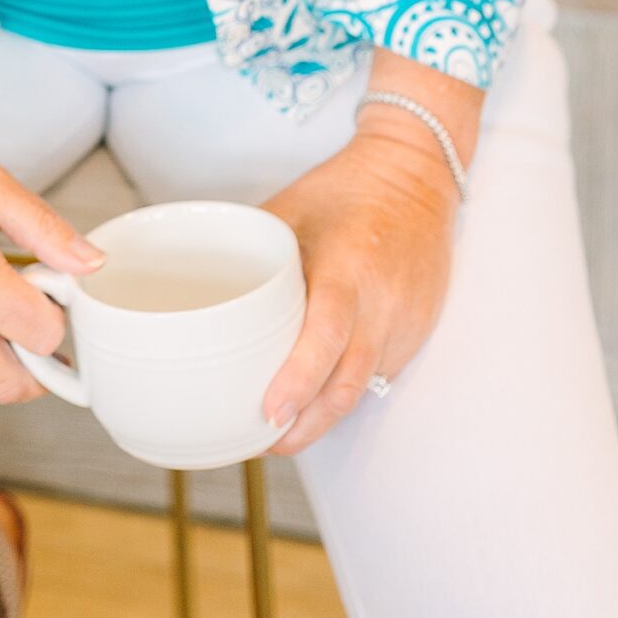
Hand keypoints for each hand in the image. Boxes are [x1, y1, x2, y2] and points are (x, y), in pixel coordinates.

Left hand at [260, 130, 460, 452]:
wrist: (416, 177)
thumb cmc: (347, 190)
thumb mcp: (290, 209)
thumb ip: (254, 252)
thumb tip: (202, 289)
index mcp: (348, 269)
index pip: (327, 337)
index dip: (298, 381)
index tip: (270, 413)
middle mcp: (382, 304)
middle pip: (345, 387)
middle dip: (304, 427)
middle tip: (264, 440)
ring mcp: (404, 324)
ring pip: (361, 390)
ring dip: (322, 416)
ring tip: (283, 428)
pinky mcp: (416, 334)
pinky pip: (377, 375)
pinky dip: (345, 390)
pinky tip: (319, 393)